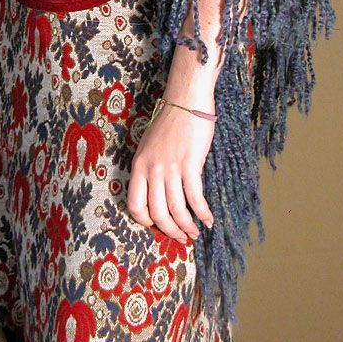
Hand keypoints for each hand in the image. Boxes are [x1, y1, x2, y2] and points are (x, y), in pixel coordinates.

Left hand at [127, 100, 214, 243]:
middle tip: (181, 238)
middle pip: (157, 213)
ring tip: (195, 233)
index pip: (135, 204)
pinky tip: (207, 220)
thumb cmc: (170, 123)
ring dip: (187, 226)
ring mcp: (170, 167)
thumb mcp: (150, 146)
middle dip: (170, 231)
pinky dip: (202, 213)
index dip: (146, 221)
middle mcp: (152, 169)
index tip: (158, 226)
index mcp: (139, 165)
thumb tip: (159, 194)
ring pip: (176, 210)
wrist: (185, 102)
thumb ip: (150, 169)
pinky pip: (195, 198)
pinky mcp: (190, 164)